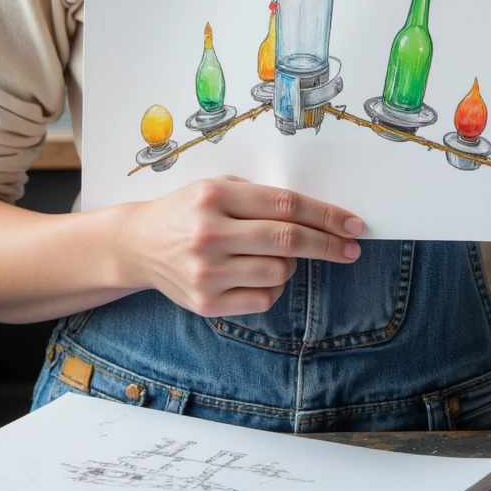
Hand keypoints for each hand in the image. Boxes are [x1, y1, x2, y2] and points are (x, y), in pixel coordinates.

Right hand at [121, 176, 363, 317]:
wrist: (138, 244)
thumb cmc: (187, 210)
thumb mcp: (217, 188)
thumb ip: (259, 197)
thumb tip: (317, 214)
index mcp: (215, 197)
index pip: (285, 205)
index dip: (325, 214)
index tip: (352, 223)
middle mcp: (209, 233)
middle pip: (288, 239)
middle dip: (328, 243)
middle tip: (351, 246)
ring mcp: (207, 272)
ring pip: (279, 271)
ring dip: (291, 263)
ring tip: (275, 253)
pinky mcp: (205, 303)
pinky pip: (263, 299)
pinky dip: (272, 287)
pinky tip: (257, 274)